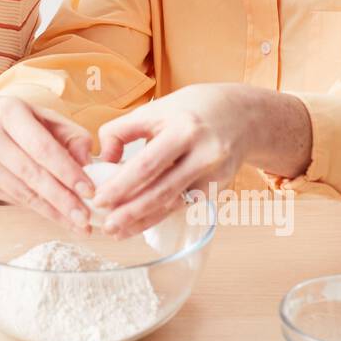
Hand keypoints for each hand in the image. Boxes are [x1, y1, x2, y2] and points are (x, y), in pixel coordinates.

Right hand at [0, 95, 96, 233]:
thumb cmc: (14, 119)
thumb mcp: (42, 115)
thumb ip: (70, 135)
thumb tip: (88, 162)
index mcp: (9, 112)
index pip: (42, 147)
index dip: (67, 171)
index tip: (89, 190)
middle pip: (31, 173)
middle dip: (62, 199)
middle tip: (85, 218)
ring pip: (21, 191)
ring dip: (52, 211)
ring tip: (76, 224)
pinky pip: (11, 199)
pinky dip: (36, 209)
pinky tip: (56, 216)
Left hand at [93, 84, 251, 238]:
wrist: (243, 116)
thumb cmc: (191, 110)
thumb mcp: (156, 109)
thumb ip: (122, 130)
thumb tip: (103, 160)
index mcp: (184, 129)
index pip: (147, 164)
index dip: (121, 185)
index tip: (98, 199)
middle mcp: (204, 154)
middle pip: (161, 190)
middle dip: (130, 212)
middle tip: (106, 226)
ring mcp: (214, 174)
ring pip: (173, 204)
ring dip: (143, 221)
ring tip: (117, 231)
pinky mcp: (218, 188)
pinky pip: (183, 205)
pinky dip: (159, 214)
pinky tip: (139, 223)